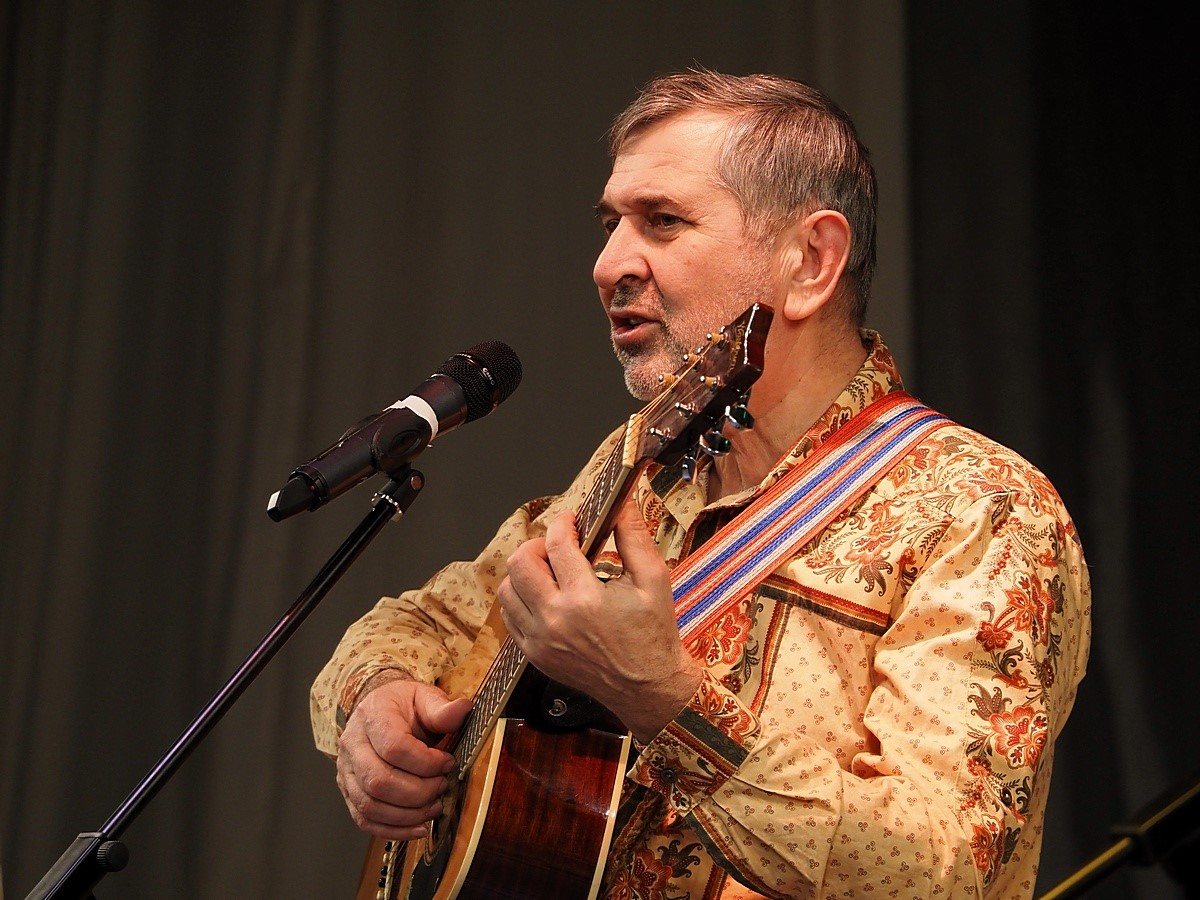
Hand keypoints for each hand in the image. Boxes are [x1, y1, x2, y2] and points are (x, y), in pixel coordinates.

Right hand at [335, 678, 471, 838]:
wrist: (379, 710)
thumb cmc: (403, 706)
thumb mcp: (425, 697)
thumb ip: (442, 708)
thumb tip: (462, 710)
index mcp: (372, 715)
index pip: (394, 748)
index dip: (426, 763)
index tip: (448, 764)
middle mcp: (353, 744)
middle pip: (379, 781)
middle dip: (418, 792)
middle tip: (442, 786)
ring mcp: (346, 770)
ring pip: (370, 805)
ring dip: (408, 814)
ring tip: (434, 807)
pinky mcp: (348, 791)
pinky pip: (364, 819)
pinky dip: (393, 830)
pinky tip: (418, 827)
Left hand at [499, 500, 701, 741]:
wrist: (648, 688)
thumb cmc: (654, 634)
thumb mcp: (654, 579)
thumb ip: (634, 535)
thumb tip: (621, 502)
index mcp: (586, 600)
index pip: (558, 545)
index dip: (564, 523)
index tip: (573, 520)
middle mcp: (556, 620)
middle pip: (520, 563)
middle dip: (539, 545)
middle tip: (559, 547)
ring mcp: (540, 641)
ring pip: (508, 590)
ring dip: (526, 573)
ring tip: (552, 572)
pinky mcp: (535, 655)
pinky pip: (510, 617)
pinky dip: (523, 599)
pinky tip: (547, 596)